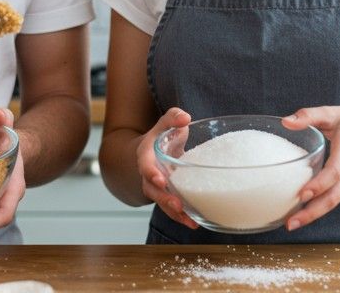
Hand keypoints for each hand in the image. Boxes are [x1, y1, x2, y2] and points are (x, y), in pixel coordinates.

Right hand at [135, 107, 196, 228]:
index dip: (151, 173)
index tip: (160, 180)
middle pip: (153, 190)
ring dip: (174, 213)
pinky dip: (181, 217)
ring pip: (162, 203)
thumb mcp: (165, 123)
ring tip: (189, 220)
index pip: (145, 166)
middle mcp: (149, 175)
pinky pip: (172, 209)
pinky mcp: (168, 196)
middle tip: (177, 205)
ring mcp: (158, 188)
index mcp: (146, 156)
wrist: (153, 151)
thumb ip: (173, 118)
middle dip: (164, 198)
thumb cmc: (162, 136)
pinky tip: (194, 222)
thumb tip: (185, 118)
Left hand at [281, 106, 339, 230]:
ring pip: (334, 202)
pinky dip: (319, 210)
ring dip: (314, 215)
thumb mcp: (332, 113)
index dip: (319, 184)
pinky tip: (302, 215)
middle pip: (334, 195)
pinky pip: (335, 200)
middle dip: (313, 211)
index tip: (302, 194)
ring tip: (291, 224)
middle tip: (291, 222)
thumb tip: (286, 121)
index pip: (335, 170)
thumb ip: (309, 116)